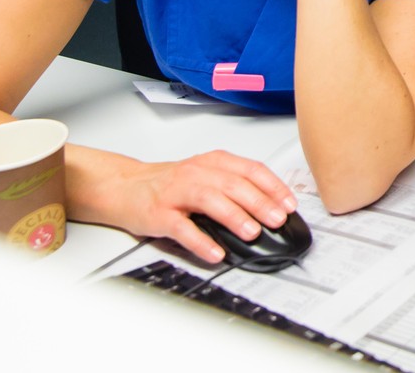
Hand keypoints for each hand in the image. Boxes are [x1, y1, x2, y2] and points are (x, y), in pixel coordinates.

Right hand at [104, 150, 295, 263]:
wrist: (124, 186)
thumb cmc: (169, 183)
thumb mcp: (206, 174)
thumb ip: (234, 185)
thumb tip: (271, 205)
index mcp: (213, 162)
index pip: (251, 170)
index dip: (273, 187)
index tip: (289, 203)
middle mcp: (197, 173)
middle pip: (234, 184)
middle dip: (260, 202)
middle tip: (278, 219)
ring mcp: (177, 193)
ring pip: (210, 200)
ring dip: (235, 216)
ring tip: (252, 232)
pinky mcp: (159, 214)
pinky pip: (182, 228)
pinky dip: (201, 241)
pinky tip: (215, 251)